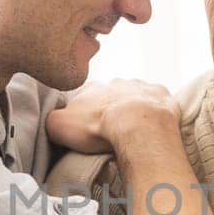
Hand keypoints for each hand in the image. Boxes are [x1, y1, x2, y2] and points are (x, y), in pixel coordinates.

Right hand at [46, 80, 178, 153]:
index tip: (89, 127)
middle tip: (112, 132)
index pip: (84, 96)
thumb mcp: (59, 126)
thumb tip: (53, 121)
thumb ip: (52, 120)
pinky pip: (157, 101)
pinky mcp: (161, 95)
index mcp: (92, 88)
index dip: (86, 112)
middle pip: (111, 95)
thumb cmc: (97, 126)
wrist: (136, 125)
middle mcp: (116, 82)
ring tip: (134, 131)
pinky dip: (155, 111)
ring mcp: (140, 86)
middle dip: (112, 110)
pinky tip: (153, 126)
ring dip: (134, 110)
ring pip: (135, 96)